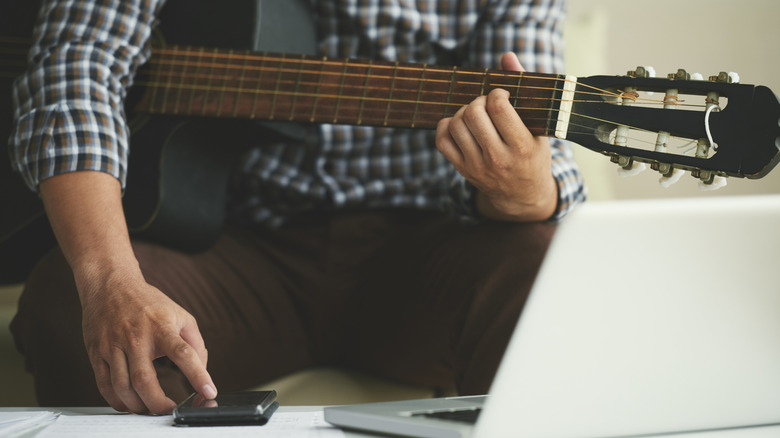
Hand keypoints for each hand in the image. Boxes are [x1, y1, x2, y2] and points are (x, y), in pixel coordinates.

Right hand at [39, 172, 216, 414]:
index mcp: (161, 326)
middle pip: (145, 380)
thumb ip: (195, 343)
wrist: (110, 285)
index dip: (198, 375)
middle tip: (171, 412)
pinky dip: (117, 401)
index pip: (183, 354)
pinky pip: (104, 385)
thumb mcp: (180, 315)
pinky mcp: (97, 352)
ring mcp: (113, 346)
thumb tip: (201, 371)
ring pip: (122, 387)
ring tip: (150, 411)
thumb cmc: (149, 303)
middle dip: (159, 404)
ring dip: (138, 407)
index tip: (209, 391)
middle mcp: (136, 337)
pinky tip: (129, 405)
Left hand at [435, 52, 557, 221]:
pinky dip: (446, 126)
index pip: (498, 108)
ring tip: (476, 115)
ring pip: (456, 125)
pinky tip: (460, 126)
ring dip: (463, 112)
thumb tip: (506, 55)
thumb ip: (523, 87)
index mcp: (523, 146)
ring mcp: (477, 167)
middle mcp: (499, 158)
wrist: (523, 195)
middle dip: (478, 101)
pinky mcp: (463, 170)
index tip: (502, 96)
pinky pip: (442, 141)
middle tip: (487, 105)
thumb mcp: (538, 126)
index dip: (496, 93)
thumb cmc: (533, 154)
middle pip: (473, 114)